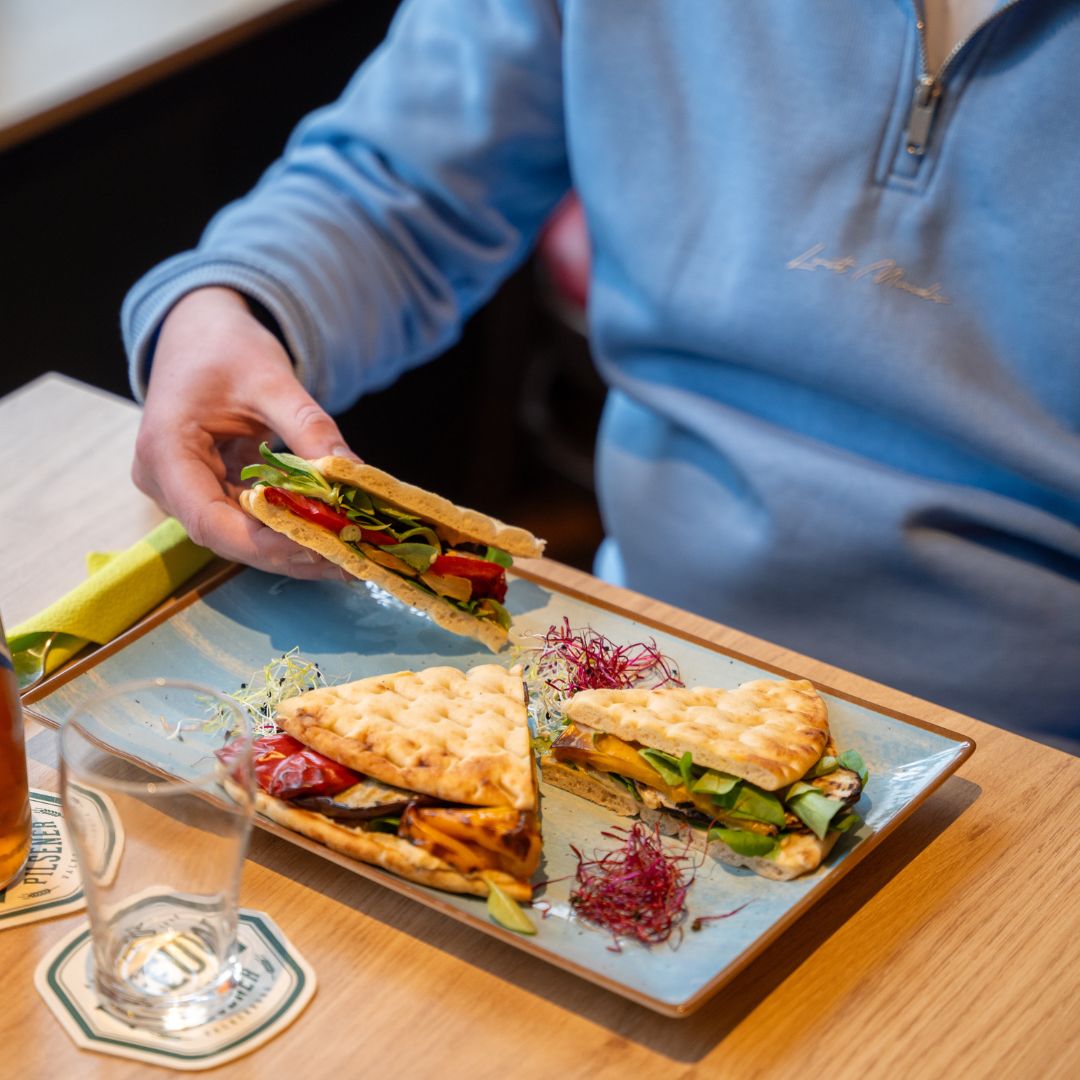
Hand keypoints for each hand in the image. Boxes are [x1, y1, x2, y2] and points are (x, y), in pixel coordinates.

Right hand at [132, 286, 355, 578]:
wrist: (201, 332)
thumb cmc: (225, 347)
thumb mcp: (271, 379)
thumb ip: (309, 427)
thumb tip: (352, 473)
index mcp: (164, 451)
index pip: (208, 520)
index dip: (263, 544)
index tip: (318, 548)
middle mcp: (166, 482)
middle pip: (228, 537)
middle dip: (290, 552)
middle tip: (350, 561)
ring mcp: (186, 491)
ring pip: (242, 536)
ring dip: (295, 548)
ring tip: (351, 556)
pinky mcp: (210, 492)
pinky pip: (249, 521)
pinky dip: (290, 529)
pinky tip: (333, 537)